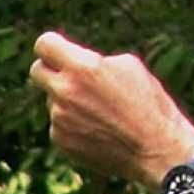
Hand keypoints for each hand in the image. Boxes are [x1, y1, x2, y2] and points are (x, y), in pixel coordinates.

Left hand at [30, 31, 193, 191]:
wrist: (156, 149)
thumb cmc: (149, 103)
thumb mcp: (129, 67)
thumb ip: (94, 60)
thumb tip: (76, 61)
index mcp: (83, 67)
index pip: (44, 44)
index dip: (52, 45)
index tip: (58, 50)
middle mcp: (65, 92)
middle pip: (37, 71)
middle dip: (51, 70)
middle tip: (70, 76)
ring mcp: (59, 119)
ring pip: (53, 101)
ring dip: (68, 101)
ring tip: (101, 113)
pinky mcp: (61, 141)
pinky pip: (59, 125)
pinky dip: (73, 125)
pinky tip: (99, 131)